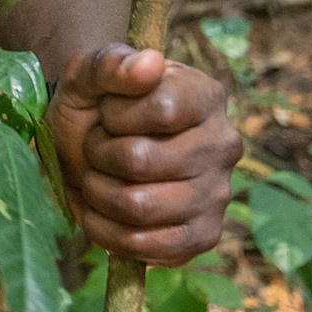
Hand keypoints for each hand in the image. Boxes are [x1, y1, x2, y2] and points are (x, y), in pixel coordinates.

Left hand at [45, 43, 241, 266]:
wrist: (91, 143)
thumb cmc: (96, 104)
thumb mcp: (89, 74)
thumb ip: (112, 64)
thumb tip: (149, 63)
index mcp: (205, 95)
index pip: (162, 111)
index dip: (117, 115)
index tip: (107, 111)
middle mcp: (223, 145)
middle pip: (141, 161)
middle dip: (98, 155)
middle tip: (95, 148)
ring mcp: (218, 194)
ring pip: (138, 206)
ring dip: (98, 193)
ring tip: (97, 178)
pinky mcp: (203, 236)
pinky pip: (149, 247)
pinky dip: (109, 233)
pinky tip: (101, 213)